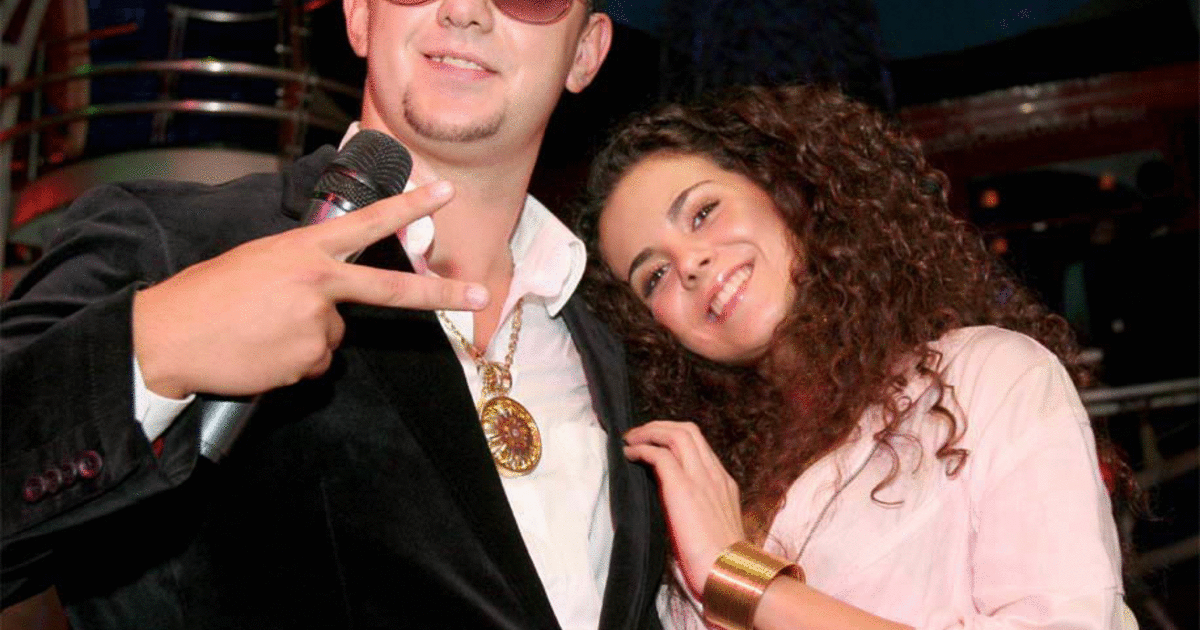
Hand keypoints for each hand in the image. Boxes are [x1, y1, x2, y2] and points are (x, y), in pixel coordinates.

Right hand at [133, 181, 487, 398]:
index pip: (368, 223)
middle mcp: (319, 284)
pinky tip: (261, 353)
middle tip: (479, 294)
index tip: (446, 192)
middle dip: (442, 292)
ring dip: (306, 339)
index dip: (410, 207)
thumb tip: (333, 302)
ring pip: (335, 338)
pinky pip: (314, 365)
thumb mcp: (259, 262)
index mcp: (304, 250)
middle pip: (392, 290)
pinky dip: (293, 363)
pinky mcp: (307, 361)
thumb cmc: (207, 295)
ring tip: (260, 332)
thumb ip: (305, 270)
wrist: (166, 336)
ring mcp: (317, 324)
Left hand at [624, 420, 746, 597]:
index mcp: (724, 484)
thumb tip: (673, 505)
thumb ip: (699, 508)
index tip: (655, 443)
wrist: (729, 574)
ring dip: (649, 432)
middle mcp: (715, 475)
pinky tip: (629, 454)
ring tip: (630, 439)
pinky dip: (642, 449)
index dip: (674, 438)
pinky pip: (660, 455)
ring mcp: (701, 479)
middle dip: (660, 426)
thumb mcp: (713, 526)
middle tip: (638, 435)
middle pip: (688, 431)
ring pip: (676, 435)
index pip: (699, 446)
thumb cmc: (720, 562)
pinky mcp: (683, 488)